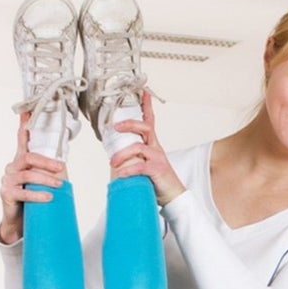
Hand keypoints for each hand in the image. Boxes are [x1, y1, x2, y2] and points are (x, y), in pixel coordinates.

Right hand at [0, 114, 65, 243]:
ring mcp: (8, 180)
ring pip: (28, 175)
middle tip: (61, 168)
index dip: (24, 125)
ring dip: (46, 179)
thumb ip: (45, 172)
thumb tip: (63, 165)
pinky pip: (24, 193)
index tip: (27, 111)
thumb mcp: (38, 183)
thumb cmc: (30, 200)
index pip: (22, 139)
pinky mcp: (6, 194)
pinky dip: (37, 195)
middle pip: (29, 158)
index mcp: (20, 161)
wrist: (17, 223)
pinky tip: (48, 197)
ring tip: (60, 185)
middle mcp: (12, 167)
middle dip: (46, 162)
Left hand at [107, 90, 185, 205]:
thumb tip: (115, 159)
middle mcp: (156, 148)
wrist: (174, 197)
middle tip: (115, 127)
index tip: (143, 91)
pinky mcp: (157, 170)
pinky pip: (141, 166)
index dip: (147, 105)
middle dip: (129, 124)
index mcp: (153, 145)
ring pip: (138, 147)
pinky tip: (122, 174)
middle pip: (144, 127)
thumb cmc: (159, 182)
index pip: (150, 121)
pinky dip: (129, 169)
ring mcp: (158, 158)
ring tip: (113, 162)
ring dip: (123, 154)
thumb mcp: (145, 166)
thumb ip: (133, 159)